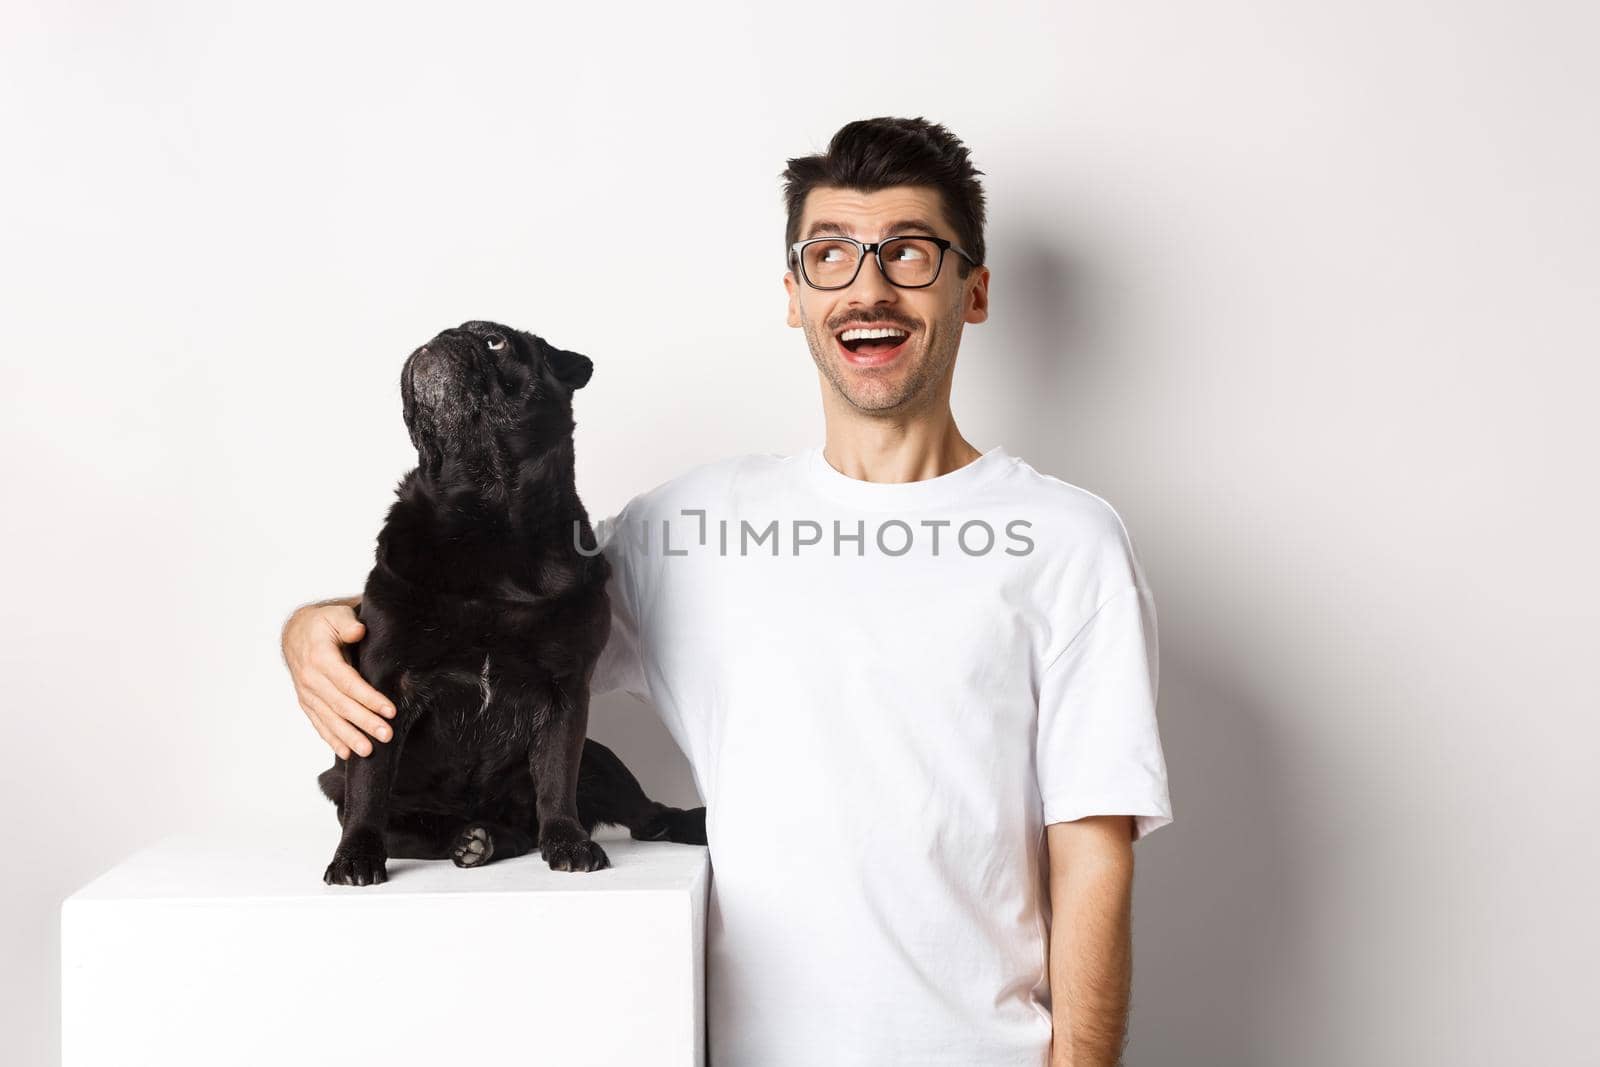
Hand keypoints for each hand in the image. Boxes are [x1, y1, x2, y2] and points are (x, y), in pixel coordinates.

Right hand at [281, 599, 395, 757]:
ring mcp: (307, 693)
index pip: (348, 683)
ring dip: (349, 737)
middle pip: (341, 705)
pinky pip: (319, 723)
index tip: (390, 711)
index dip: (369, 698)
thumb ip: (347, 623)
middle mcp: (311, 679)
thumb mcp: (336, 614)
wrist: (296, 632)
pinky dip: (332, 739)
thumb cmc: (323, 623)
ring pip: (329, 719)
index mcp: (320, 658)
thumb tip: (359, 631)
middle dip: (364, 722)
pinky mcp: (307, 702)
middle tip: (386, 735)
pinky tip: (347, 753)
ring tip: (368, 751)